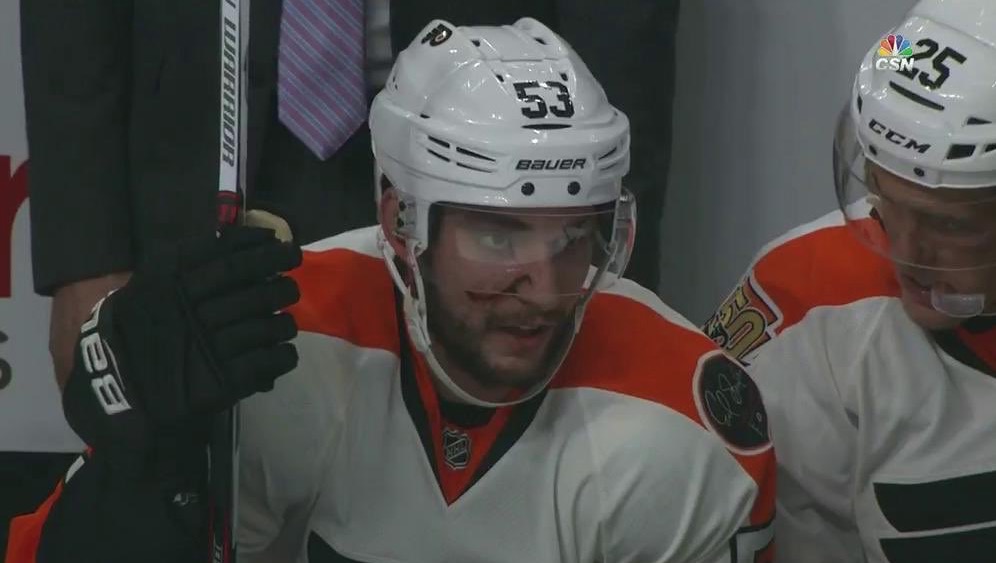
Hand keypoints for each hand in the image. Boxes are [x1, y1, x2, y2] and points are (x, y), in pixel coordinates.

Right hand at [62, 226, 301, 452]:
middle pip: (256, 293)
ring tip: (286, 322)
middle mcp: (191, 312)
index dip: (262, 252)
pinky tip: (283, 350)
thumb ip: (193, 259)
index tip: (282, 246)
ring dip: (285, 323)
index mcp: (173, 284)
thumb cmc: (145, 324)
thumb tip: (252, 238)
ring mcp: (207, 348)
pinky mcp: (220, 381)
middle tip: (291, 286)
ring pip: (267, 327)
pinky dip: (283, 354)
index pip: (229, 260)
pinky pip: (268, 362)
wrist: (120, 384)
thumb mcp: (154, 283)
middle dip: (283, 287)